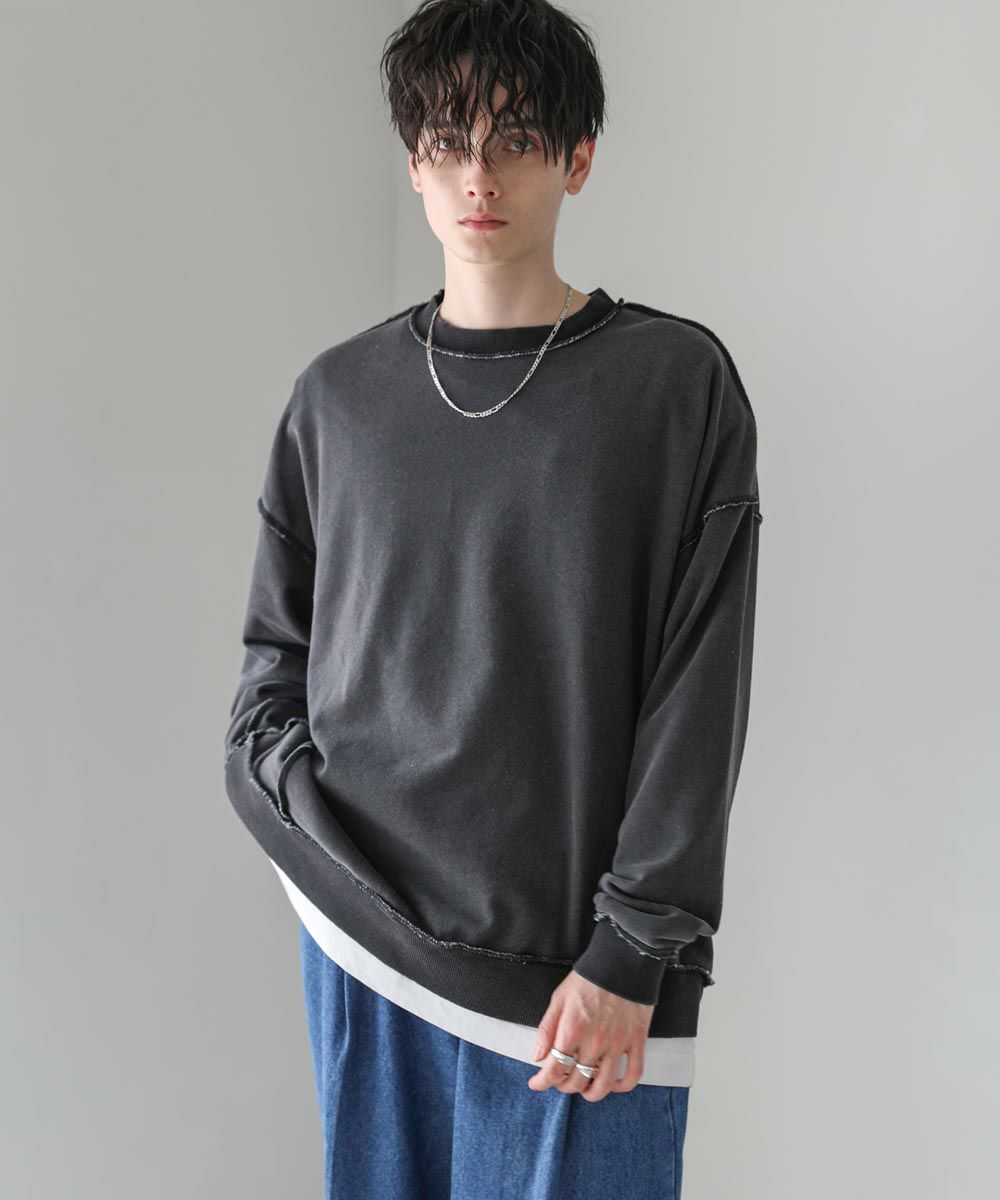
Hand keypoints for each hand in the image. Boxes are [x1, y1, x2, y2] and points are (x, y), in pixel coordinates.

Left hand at [527, 969, 654, 1100]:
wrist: (621, 963)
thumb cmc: (588, 979)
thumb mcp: (559, 999)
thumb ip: (547, 1029)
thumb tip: (538, 1056)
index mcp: (572, 1031)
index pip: (554, 1070)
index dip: (542, 1082)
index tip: (537, 1083)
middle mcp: (594, 1043)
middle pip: (576, 1081)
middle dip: (563, 1086)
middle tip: (560, 1079)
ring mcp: (617, 1045)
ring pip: (603, 1085)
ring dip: (590, 1092)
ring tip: (584, 1088)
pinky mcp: (636, 1042)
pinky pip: (632, 1075)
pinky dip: (622, 1086)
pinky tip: (613, 1084)